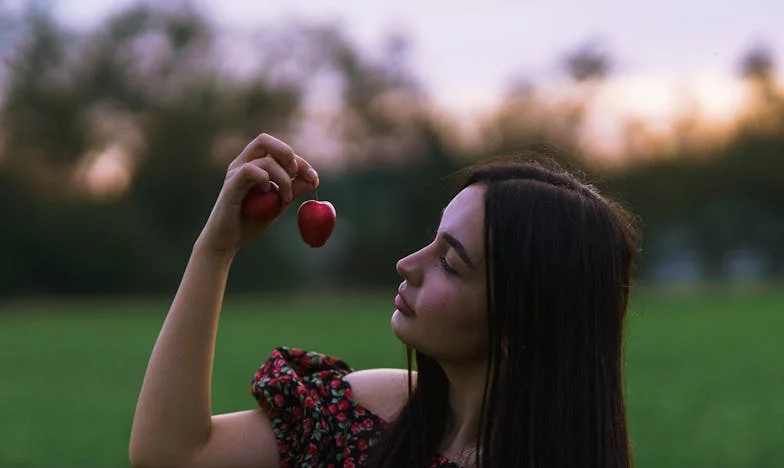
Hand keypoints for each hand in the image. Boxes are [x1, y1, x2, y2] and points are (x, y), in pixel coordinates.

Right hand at [195, 133, 318, 256]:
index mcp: (254, 165)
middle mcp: (242, 164)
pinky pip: (249, 170)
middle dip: (287, 153)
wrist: (227, 241)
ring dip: (283, 178)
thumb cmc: (250, 222)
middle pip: (264, 140)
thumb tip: (313, 181)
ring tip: (286, 198)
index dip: (299, 161)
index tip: (314, 178)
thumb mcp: (277, 205)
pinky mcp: (230, 185)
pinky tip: (268, 192)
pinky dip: (264, 178)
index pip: (278, 151)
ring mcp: (235, 173)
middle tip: (297, 173)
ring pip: (264, 159)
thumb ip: (293, 191)